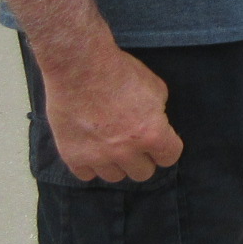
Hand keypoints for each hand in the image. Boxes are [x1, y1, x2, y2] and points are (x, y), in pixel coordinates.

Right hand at [42, 49, 184, 182]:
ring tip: (110, 144)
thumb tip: (156, 124)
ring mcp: (98, 157)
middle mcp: (126, 151)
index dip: (166, 148)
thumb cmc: (120, 71)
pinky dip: (90, 165)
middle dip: (142, 158)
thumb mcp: (155, 88)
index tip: (160, 141)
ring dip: (116, 164)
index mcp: (152, 134)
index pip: (169, 158)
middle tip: (134, 142)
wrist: (79, 66)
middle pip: (143, 173)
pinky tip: (91, 148)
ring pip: (115, 177)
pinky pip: (87, 176)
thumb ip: (158, 114)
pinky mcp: (72, 157)